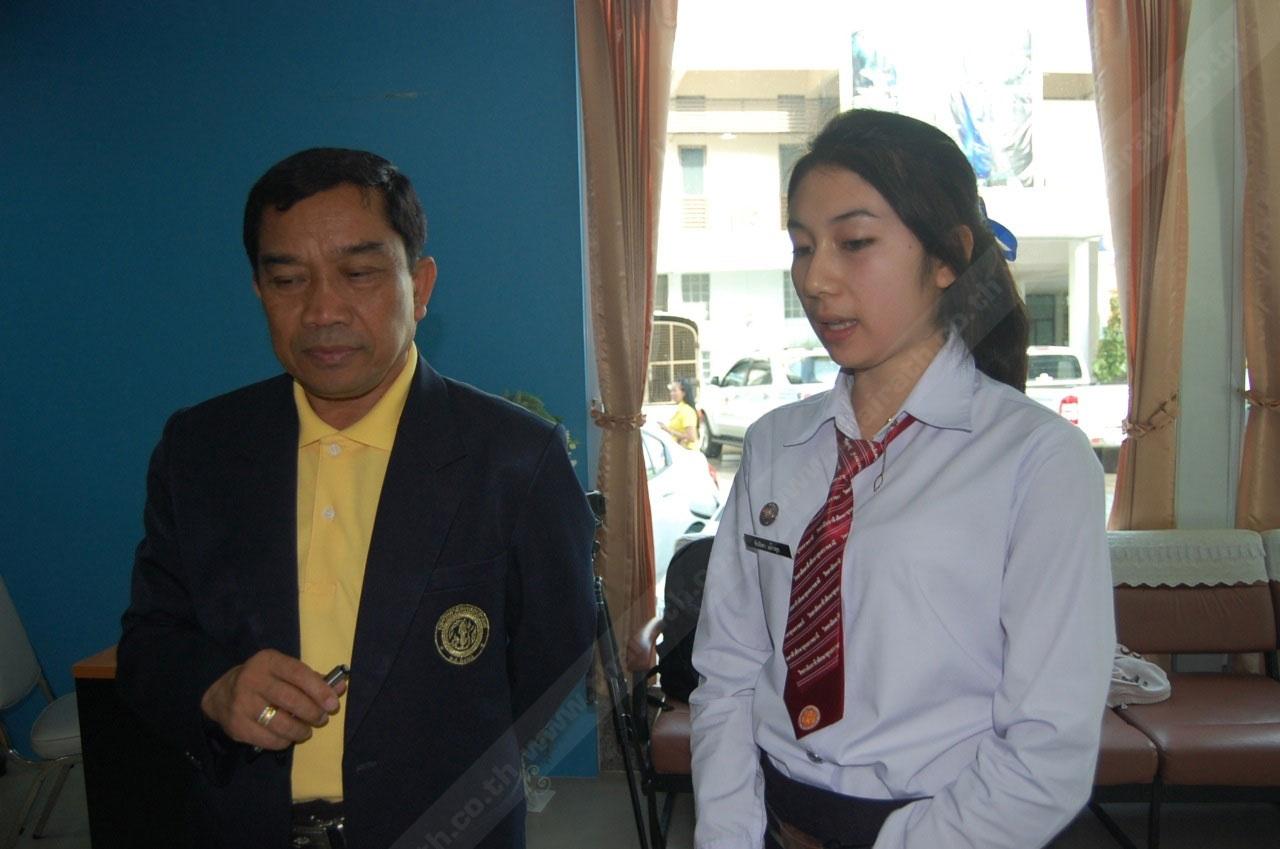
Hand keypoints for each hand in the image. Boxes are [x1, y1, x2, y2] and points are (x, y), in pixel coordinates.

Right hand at [200, 649, 346, 750]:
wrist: (222, 695)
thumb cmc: (264, 680)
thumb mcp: (283, 671)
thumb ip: (312, 678)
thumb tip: (340, 687)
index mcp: (268, 661)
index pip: (298, 673)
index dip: (319, 689)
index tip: (333, 703)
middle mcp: (252, 680)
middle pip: (290, 699)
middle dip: (312, 712)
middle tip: (322, 719)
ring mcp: (242, 704)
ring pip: (280, 722)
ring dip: (300, 730)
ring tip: (306, 731)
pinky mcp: (237, 726)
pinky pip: (268, 739)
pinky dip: (284, 741)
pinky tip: (288, 737)